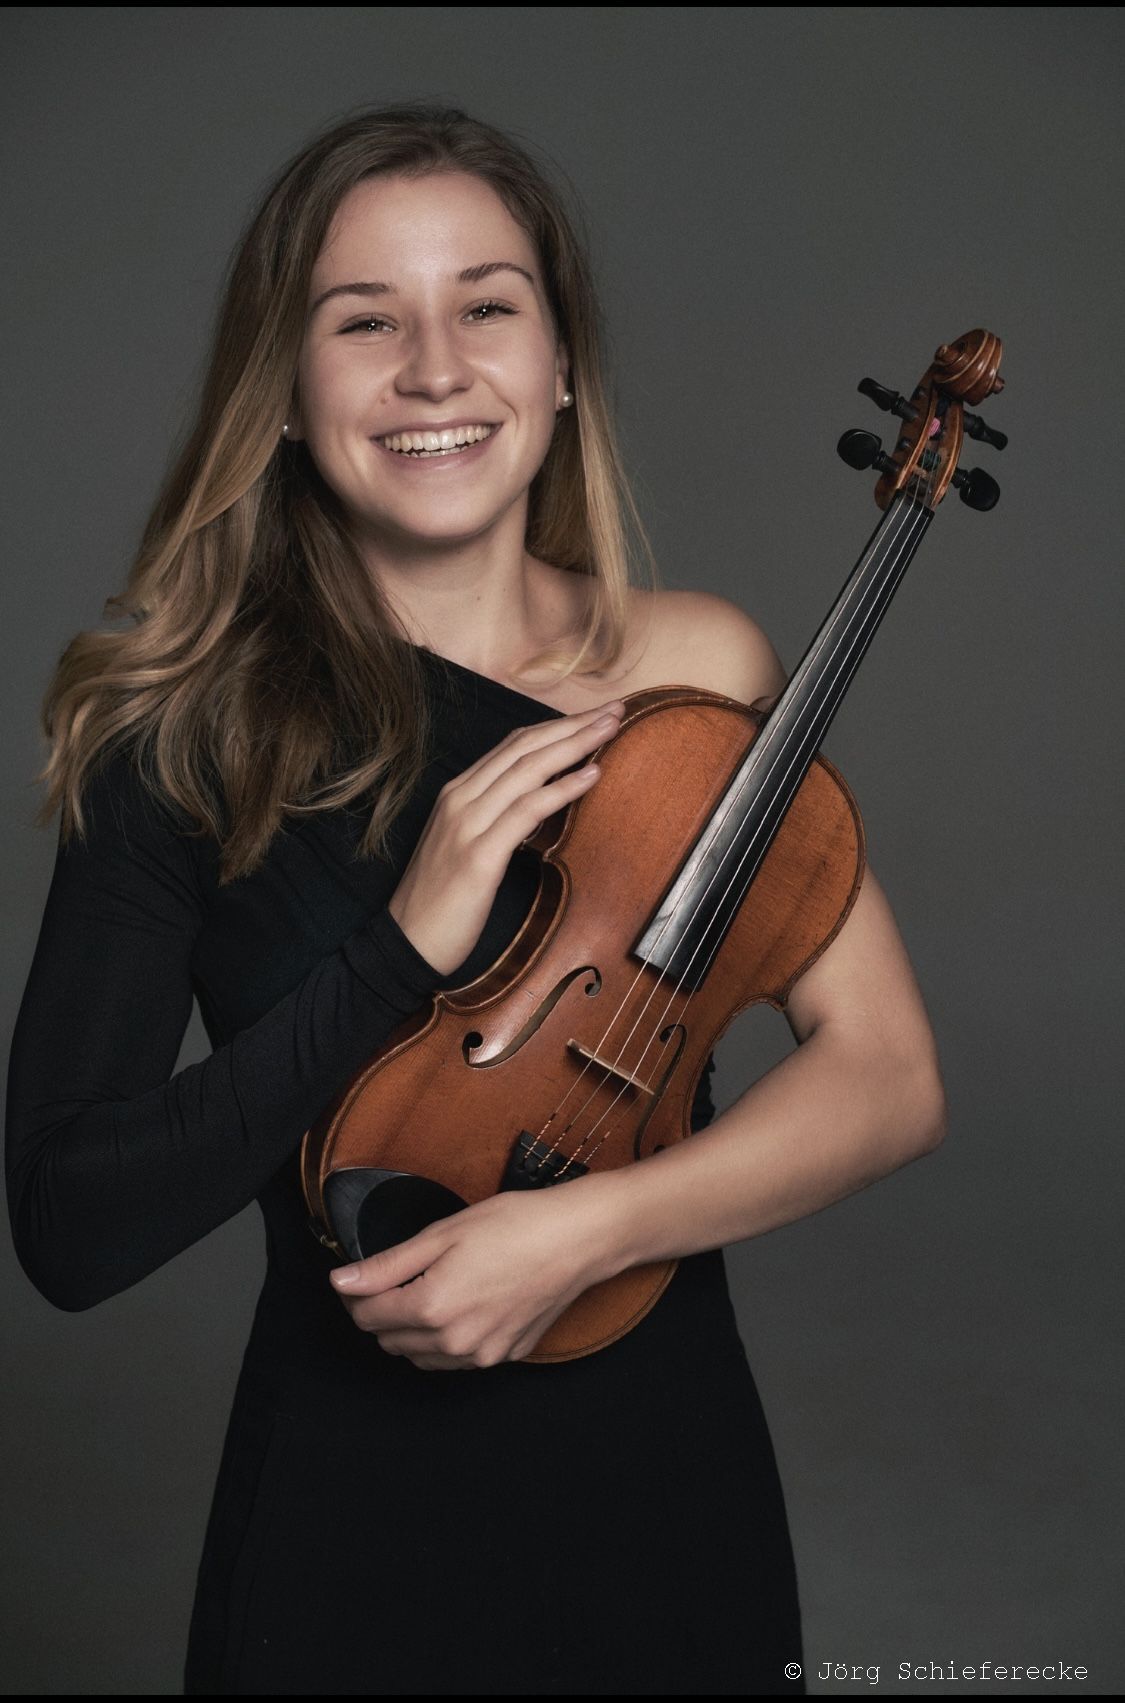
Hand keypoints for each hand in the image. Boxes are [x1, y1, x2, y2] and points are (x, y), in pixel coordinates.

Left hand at [328, 1180, 619, 1370]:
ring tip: (429, 1289)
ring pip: (420, 1357)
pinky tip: (460, 1305)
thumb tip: (342, 1282)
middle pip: (389, 1341)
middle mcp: (454, 1342)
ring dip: (411, 1331)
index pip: (366, 1316)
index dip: (356, 1294)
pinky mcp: (505, 1356)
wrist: (577, 1239)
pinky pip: (456, 1360)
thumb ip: (387, 1265)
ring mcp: (482, 1355)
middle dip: (381, 1311)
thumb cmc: (515, 1225)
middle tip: (395, 1276)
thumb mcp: (442, 1233)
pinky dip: (445, 1340)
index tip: (361, 1275)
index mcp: (432, 1308)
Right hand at [387, 699, 624, 975]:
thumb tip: (540, 801)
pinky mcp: (479, 855)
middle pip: (524, 747)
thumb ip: (496, 818)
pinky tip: (592, 774)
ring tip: (612, 728)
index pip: (513, 745)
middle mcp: (460, 799)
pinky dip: (562, 788)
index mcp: (458, 794)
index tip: (593, 716)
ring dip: (575, 744)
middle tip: (615, 709)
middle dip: (573, 725)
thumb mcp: (467, 846)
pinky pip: (527, 810)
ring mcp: (467, 824)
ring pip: (528, 769)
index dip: (555, 727)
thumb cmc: (440, 902)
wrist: (405, 943)